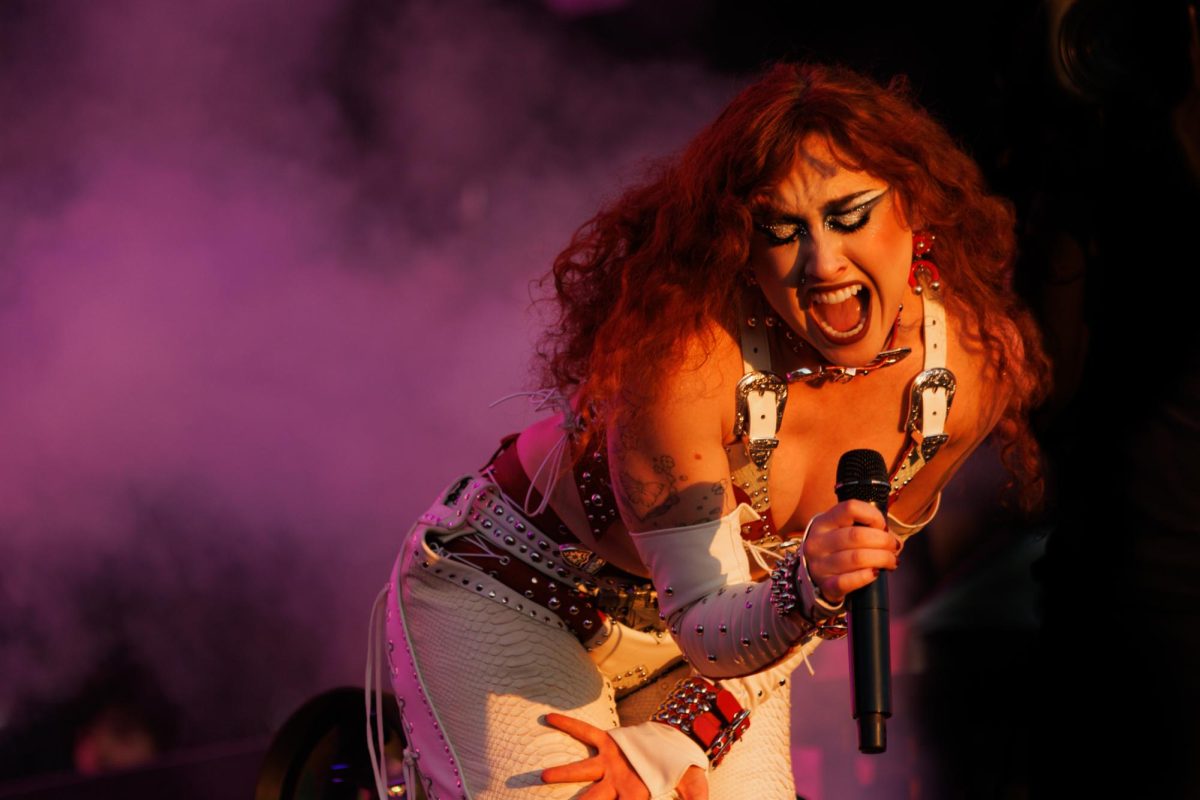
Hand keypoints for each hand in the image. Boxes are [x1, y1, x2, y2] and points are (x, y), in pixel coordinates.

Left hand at [541, 713, 707, 799]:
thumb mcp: (694, 790)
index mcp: (634, 798)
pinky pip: (585, 733)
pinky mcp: (609, 743)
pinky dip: (569, 725)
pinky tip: (550, 718)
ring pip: (582, 772)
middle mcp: (617, 785)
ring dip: (562, 774)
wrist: (680, 746)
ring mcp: (610, 765)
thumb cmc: (685, 773)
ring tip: (543, 776)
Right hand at [802, 500, 899, 604]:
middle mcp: (817, 541)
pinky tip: (875, 573)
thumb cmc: (839, 550)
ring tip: (891, 561)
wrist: (816, 577)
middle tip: (894, 547)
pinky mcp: (826, 585)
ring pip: (857, 558)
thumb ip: (869, 529)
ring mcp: (819, 565)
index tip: (883, 527)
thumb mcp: (845, 532)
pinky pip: (849, 581)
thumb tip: (894, 541)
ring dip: (882, 559)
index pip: (850, 508)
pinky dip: (867, 576)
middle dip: (884, 541)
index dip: (873, 516)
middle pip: (857, 535)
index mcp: (823, 522)